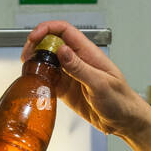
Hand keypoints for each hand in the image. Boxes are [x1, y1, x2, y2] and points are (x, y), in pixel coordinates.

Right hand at [22, 20, 150, 139]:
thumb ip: (80, 68)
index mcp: (88, 53)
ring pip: (48, 61)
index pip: (64, 31)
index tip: (35, 37)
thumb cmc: (120, 100)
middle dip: (36, 45)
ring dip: (36, 62)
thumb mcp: (100, 84)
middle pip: (51, 43)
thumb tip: (62, 51)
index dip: (47, 29)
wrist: (124, 120)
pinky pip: (49, 80)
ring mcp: (71, 75)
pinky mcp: (67, 89)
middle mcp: (77, 61)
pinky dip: (40, 79)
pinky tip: (35, 83)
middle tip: (26, 56)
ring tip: (27, 69)